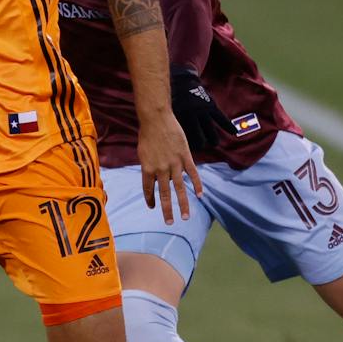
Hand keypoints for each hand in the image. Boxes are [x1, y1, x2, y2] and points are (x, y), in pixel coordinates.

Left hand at [135, 109, 200, 224]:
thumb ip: (149, 166)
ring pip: (180, 188)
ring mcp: (174, 164)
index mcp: (147, 168)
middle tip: (169, 223)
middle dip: (167, 210)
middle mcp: (161, 169)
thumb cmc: (147, 134)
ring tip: (186, 217)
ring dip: (183, 204)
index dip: (150, 199)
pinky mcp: (185, 157)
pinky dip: (197, 184)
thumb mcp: (143, 152)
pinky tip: (200, 195)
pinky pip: (192, 174)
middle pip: (165, 194)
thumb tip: (155, 177)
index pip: (149, 189)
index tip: (152, 207)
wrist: (156, 118)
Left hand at [168, 67, 237, 152]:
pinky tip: (234, 132)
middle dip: (200, 145)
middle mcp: (192, 115)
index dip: (186, 148)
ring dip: (213, 139)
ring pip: (210, 130)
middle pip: (199, 138)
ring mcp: (203, 111)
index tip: (186, 151)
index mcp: (180, 117)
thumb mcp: (168, 110)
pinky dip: (228, 125)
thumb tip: (165, 141)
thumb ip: (169, 123)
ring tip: (214, 143)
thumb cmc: (172, 97)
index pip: (185, 139)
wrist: (182, 79)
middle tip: (199, 147)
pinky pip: (221, 118)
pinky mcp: (211, 105)